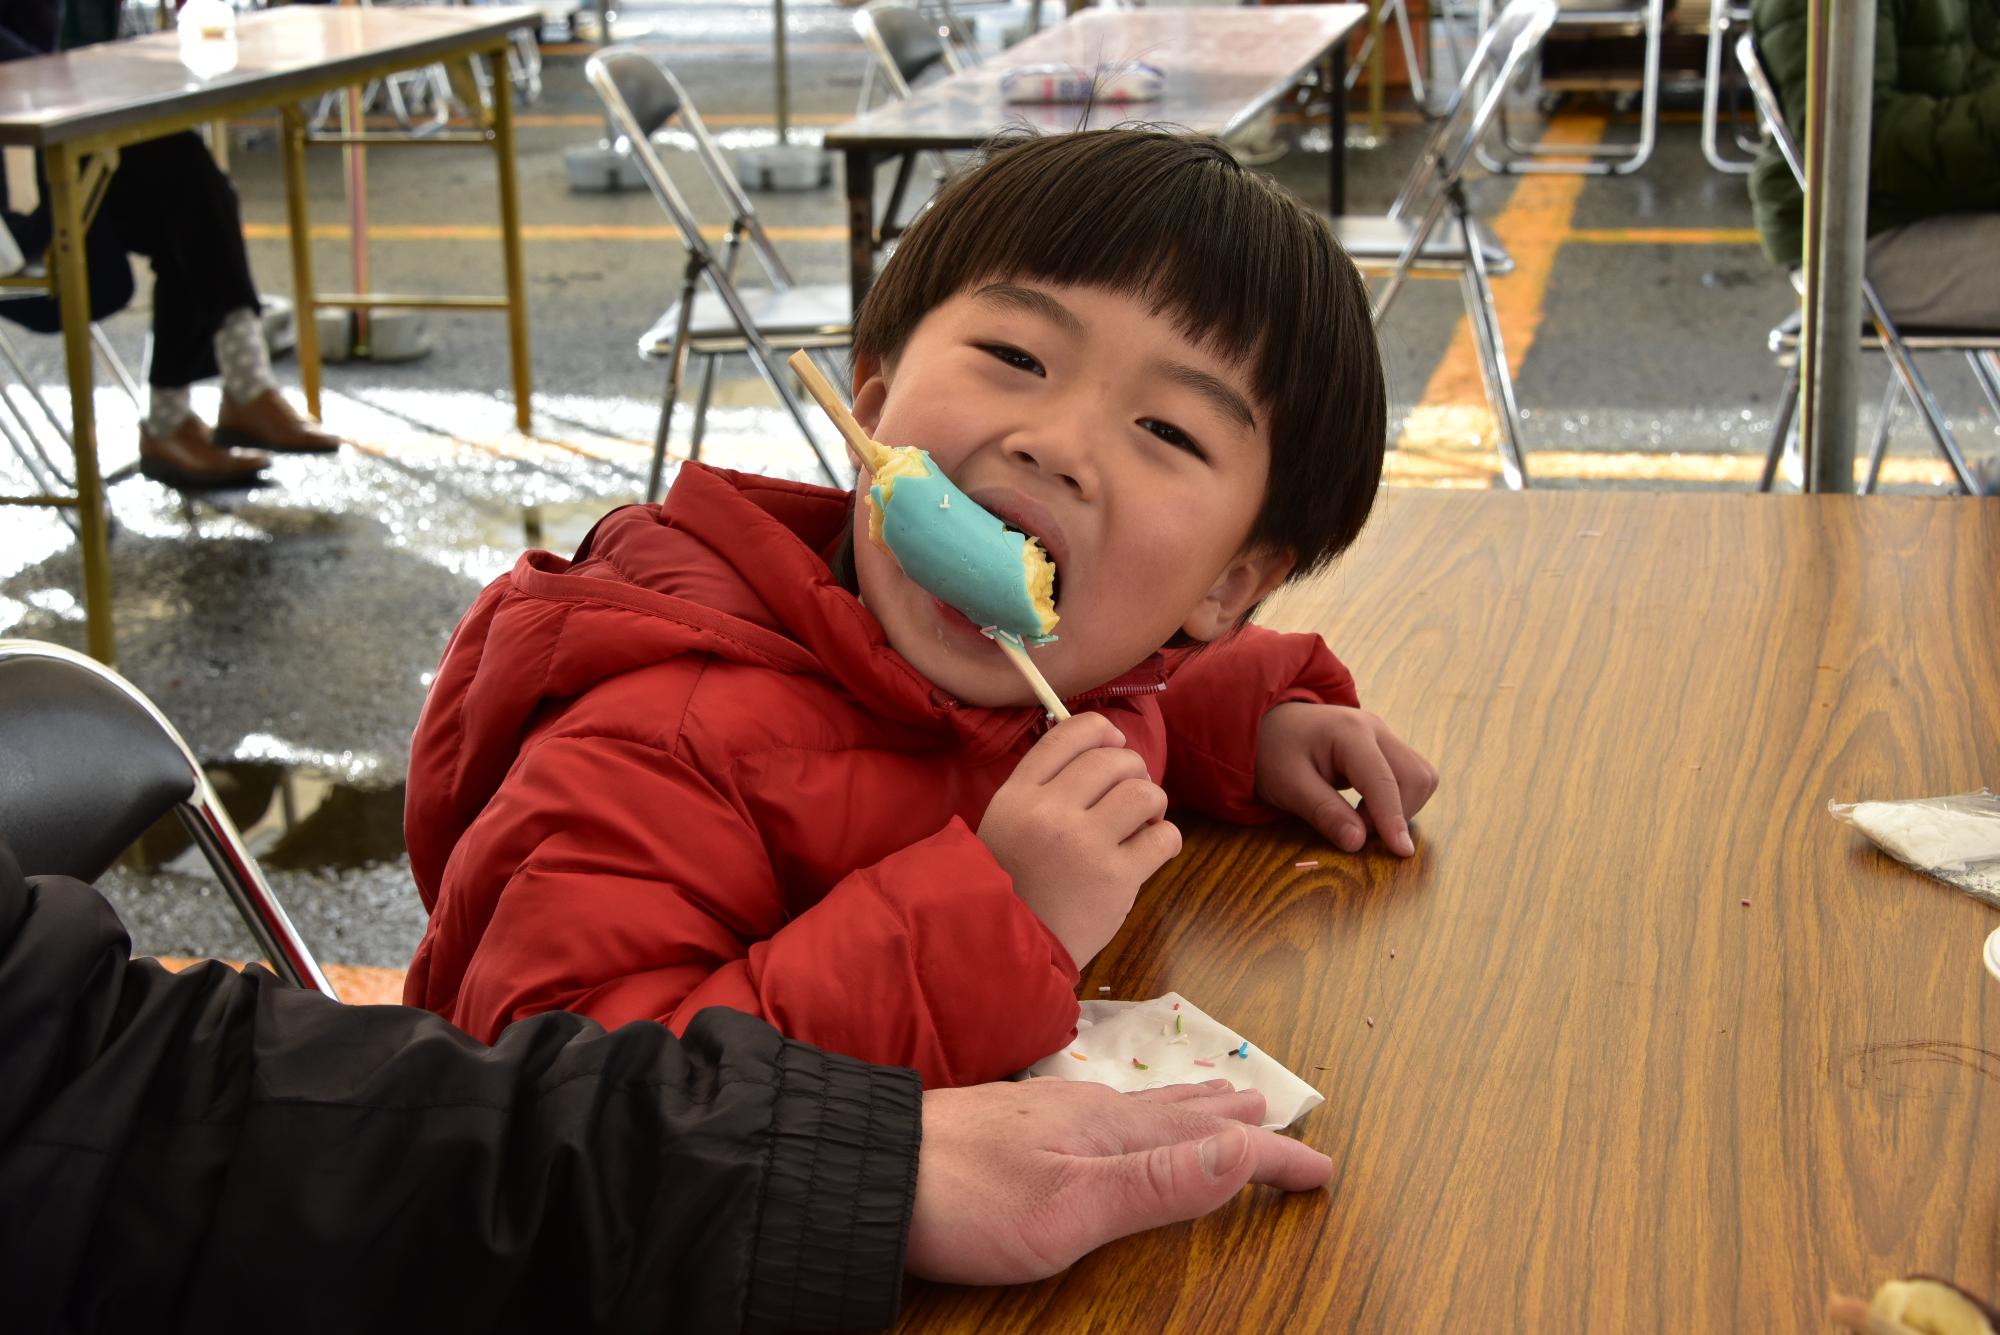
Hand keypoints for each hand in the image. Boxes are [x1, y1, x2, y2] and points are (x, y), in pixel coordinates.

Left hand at [906, 1078, 1332, 1283]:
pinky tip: (1114, 1115)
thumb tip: (1248, 1149)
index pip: (1214, 1143)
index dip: (1272, 1158)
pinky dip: (1139, 1113)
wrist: (869, 1170)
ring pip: (1142, 1107)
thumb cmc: (968, 1199)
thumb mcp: (1074, 1206)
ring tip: (1216, 1098)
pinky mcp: (1015, 1126)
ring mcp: (1049, 1115)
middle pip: (1182, 1113)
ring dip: (1189, 1108)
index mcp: (1112, 1132)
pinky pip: (1105, 1111)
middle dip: (1235, 1119)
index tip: (1323, 1166)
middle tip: (1275, 1109)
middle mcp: (1088, 1113)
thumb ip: (1161, 1182)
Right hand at [979, 713, 1179, 966]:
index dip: (1102, 731)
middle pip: (1113, 759)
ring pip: (1144, 791)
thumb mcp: (1004, 826)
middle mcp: (1051, 811)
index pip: (1069, 733)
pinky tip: (1152, 849)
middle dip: (1134, 770)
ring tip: (1143, 822)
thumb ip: (1041, 791)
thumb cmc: (1008, 889)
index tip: (1115, 744)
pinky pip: (1164, 837)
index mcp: (1019, 795)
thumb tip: (1099, 754)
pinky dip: (1166, 838)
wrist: (1005, 950)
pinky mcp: (1117, 878)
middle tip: (1131, 795)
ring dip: (1153, 802)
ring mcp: (1085, 844)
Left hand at [1255, 702, 1437, 856]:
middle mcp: (1376, 728)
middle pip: (1416, 776)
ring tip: (1360, 816)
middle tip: (1357, 828)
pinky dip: (1397, 799)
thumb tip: (1358, 843)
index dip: (1393, 818)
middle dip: (1398, 812)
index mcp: (1350, 732)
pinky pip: (1409, 776)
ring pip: (1420, 776)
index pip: (1383, 781)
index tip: (1401, 852)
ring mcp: (1384, 735)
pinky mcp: (1385, 747)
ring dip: (1401, 806)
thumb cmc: (1272, 752)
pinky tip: (1367, 807)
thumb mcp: (1288, 785)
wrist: (1267, 725)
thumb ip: (1324, 812)